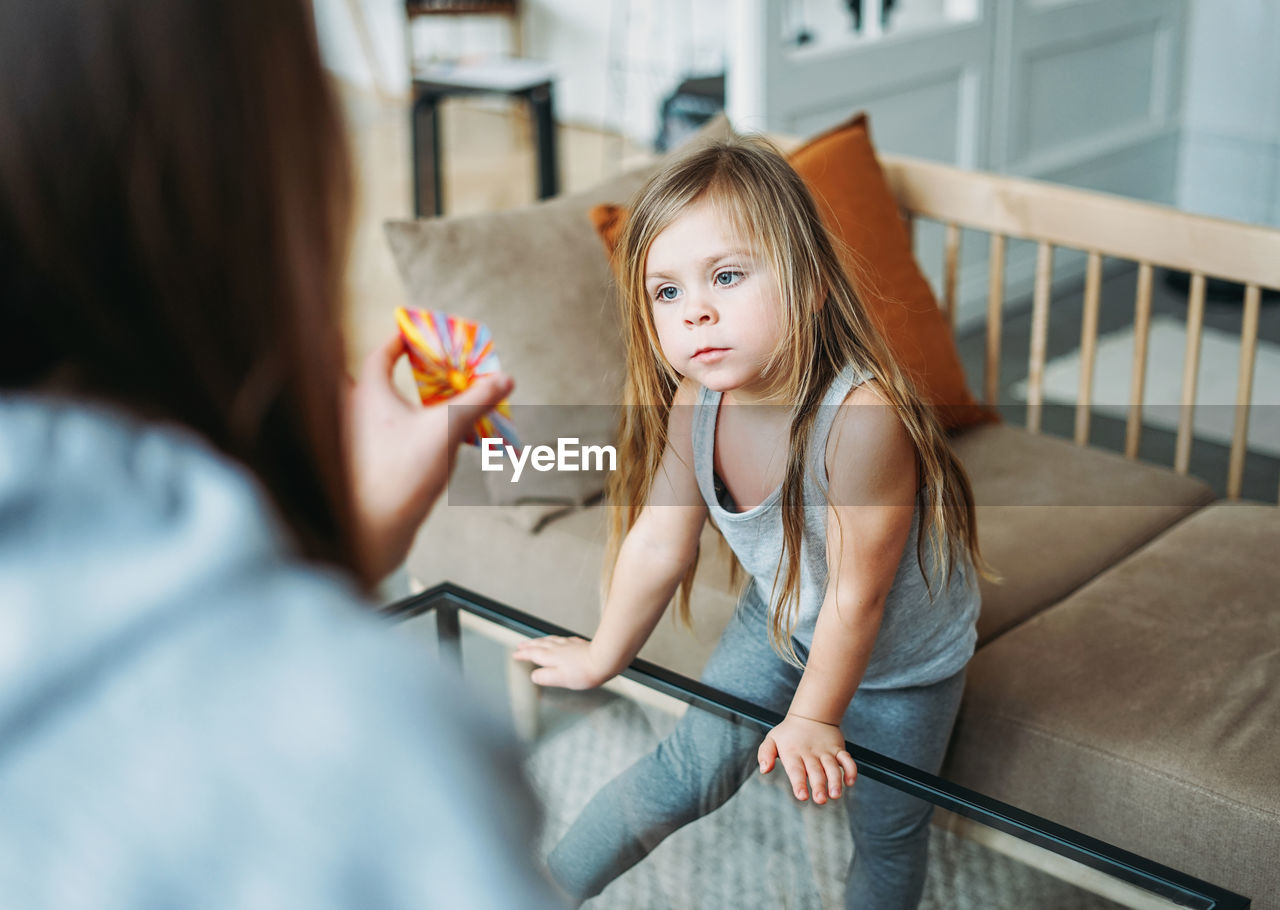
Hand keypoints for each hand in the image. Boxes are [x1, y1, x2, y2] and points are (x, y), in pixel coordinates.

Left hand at [346, 331, 513, 579]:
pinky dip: (408, 431)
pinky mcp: (364, 464)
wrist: (373, 529)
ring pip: (384, 411)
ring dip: (412, 405)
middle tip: (437, 373)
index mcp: (369, 393)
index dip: (402, 340)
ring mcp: (356, 439)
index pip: (382, 353)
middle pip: (382, 380)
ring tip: (443, 408)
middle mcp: (356, 411)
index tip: (418, 334)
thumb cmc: (401, 475)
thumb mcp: (447, 429)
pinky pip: (386, 435)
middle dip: (409, 375)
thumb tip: (504, 378)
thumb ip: (476, 400)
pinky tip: (433, 445)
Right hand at [511, 636, 612, 689]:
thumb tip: (534, 676)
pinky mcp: (578, 644)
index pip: (532, 654)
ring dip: (539, 641)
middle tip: (520, 645)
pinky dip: (554, 639)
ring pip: (549, 640)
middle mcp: (557, 648)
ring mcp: (568, 644)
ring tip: (535, 641)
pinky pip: (561, 639)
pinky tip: (559, 640)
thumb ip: (545, 677)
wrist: (604, 660)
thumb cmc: (584, 672)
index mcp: (550, 657)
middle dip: (528, 645)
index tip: (516, 654)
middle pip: (539, 644)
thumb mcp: (560, 679)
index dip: (523, 654)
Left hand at [758, 714, 857, 803]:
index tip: (802, 796)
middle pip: (816, 771)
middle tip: (820, 799)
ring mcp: (825, 751)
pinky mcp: (838, 750)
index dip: (799, 783)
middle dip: (819, 786)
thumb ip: (765, 754)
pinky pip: (847, 759)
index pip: (796, 770)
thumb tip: (764, 769)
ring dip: (836, 781)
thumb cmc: (789, 733)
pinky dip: (851, 770)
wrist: (811, 715)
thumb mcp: (771, 739)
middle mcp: (810, 753)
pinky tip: (850, 782)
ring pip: (832, 767)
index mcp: (793, 753)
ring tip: (835, 794)